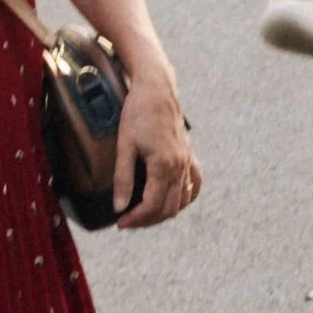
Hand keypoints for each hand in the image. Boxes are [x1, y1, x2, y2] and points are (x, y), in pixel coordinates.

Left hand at [113, 54, 200, 228]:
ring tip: (144, 214)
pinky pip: (194, 185)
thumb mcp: (125, 145)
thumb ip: (122, 178)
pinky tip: (172, 200)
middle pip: (168, 208)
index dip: (135, 219)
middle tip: (127, 221)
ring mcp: (187, 162)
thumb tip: (118, 207)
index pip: (152, 206)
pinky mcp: (189, 155)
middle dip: (147, 220)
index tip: (119, 223)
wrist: (157, 89)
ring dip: (164, 212)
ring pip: (182, 201)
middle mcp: (180, 166)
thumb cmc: (138, 113)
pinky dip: (185, 198)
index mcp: (163, 165)